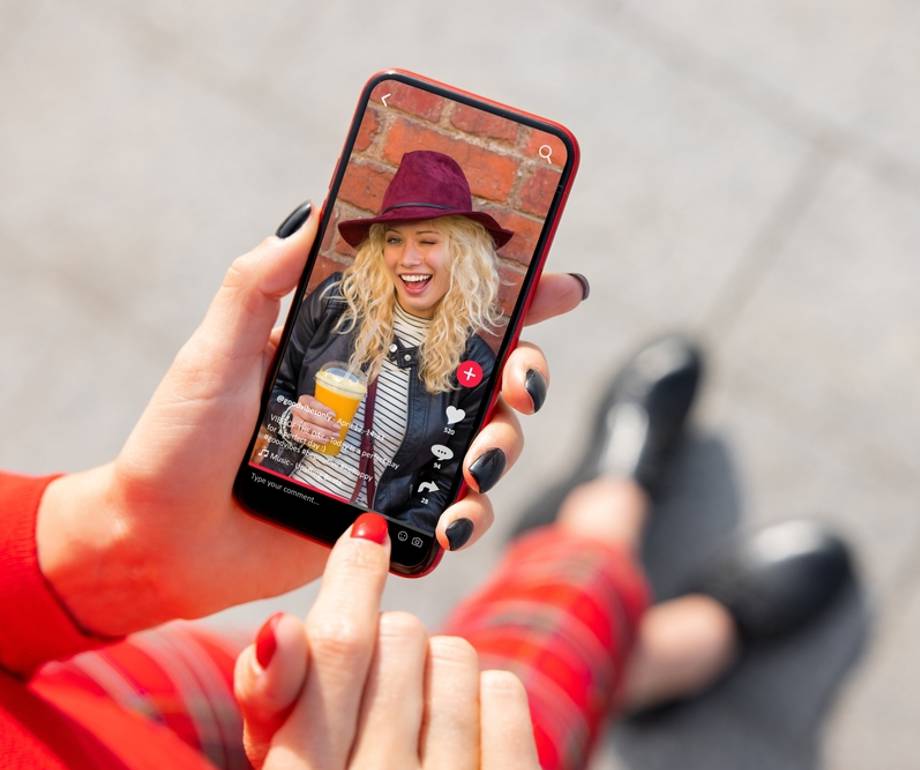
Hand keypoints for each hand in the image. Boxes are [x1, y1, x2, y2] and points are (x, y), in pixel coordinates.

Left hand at [36, 204, 585, 635]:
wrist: (161, 541)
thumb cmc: (180, 440)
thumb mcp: (217, 349)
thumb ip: (259, 281)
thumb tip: (316, 209)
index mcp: (357, 349)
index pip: (445, 311)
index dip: (512, 297)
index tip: (561, 285)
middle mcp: (388, 398)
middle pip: (487, 376)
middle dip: (526, 373)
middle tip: (523, 385)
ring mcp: (393, 457)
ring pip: (485, 441)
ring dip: (504, 447)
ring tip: (480, 464)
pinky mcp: (389, 513)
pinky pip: (454, 508)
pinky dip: (471, 513)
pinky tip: (456, 522)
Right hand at [234, 514, 541, 769]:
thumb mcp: (286, 768)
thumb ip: (276, 702)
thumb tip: (280, 626)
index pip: (336, 647)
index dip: (352, 578)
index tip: (366, 536)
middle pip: (401, 638)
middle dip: (386, 648)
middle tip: (377, 693)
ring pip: (455, 655)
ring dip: (434, 675)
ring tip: (415, 727)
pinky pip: (505, 692)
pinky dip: (483, 700)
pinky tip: (460, 739)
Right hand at [290, 394, 339, 444]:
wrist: (303, 418)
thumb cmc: (315, 410)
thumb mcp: (321, 404)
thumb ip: (330, 405)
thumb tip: (349, 409)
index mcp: (304, 400)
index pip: (312, 403)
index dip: (323, 409)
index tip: (333, 414)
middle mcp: (297, 410)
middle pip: (310, 417)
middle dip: (325, 423)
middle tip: (337, 427)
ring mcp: (295, 422)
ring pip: (308, 428)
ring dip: (323, 433)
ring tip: (334, 435)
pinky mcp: (296, 433)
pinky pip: (305, 437)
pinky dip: (316, 439)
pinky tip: (325, 440)